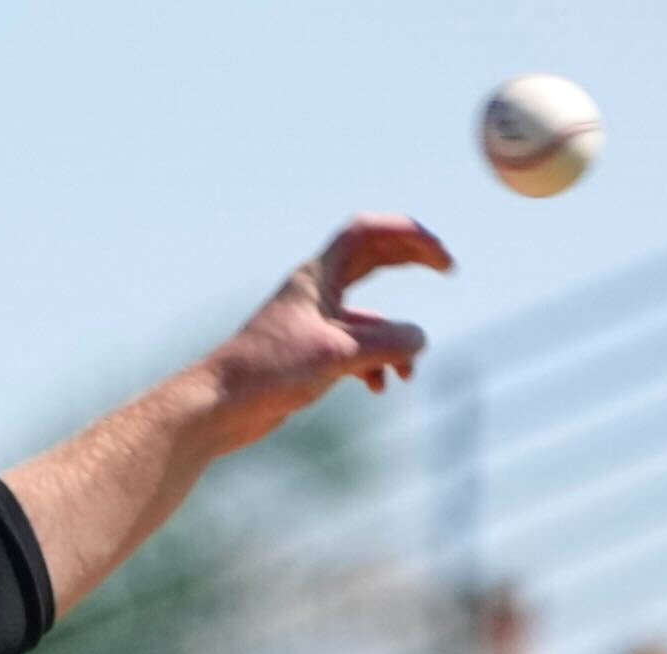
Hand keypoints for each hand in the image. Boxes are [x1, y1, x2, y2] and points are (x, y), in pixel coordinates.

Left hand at [199, 215, 449, 446]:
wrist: (218, 408)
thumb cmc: (267, 373)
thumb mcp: (337, 355)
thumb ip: (385, 344)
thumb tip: (420, 341)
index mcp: (318, 278)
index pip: (368, 234)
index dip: (408, 233)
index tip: (439, 254)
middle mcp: (316, 293)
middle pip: (374, 259)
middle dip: (412, 262)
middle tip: (447, 268)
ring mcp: (313, 324)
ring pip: (369, 315)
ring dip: (395, 336)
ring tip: (409, 369)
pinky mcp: (309, 355)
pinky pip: (355, 349)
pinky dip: (375, 363)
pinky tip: (380, 386)